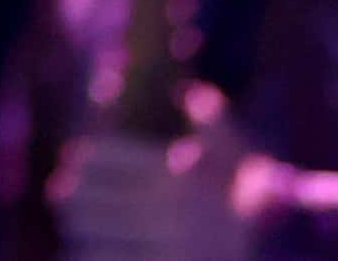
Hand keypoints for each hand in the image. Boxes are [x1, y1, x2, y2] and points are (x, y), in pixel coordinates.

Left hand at [52, 105, 264, 260]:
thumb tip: (195, 93)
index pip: (118, 159)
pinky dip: (89, 256)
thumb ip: (216, 128)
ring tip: (69, 220)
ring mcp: (164, 246)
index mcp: (180, 177)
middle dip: (77, 193)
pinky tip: (79, 252)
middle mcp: (168, 211)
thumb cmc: (255, 208)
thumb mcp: (246, 164)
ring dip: (79, 224)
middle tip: (59, 191)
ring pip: (102, 229)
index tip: (76, 158)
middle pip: (103, 194)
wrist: (278, 256)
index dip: (94, 158)